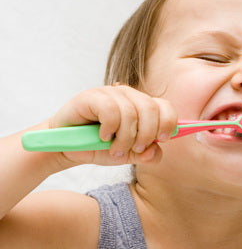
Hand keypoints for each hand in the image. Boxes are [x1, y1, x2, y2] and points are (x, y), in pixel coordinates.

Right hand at [48, 84, 177, 166]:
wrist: (67, 147)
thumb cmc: (98, 147)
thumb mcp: (127, 155)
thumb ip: (145, 155)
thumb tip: (155, 150)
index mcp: (141, 106)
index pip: (165, 107)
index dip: (168, 124)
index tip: (160, 140)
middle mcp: (128, 96)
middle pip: (151, 109)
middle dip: (145, 135)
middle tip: (133, 150)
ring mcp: (110, 93)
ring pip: (131, 113)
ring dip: (124, 138)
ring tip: (114, 149)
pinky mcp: (92, 96)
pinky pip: (111, 111)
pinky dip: (109, 129)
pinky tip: (102, 136)